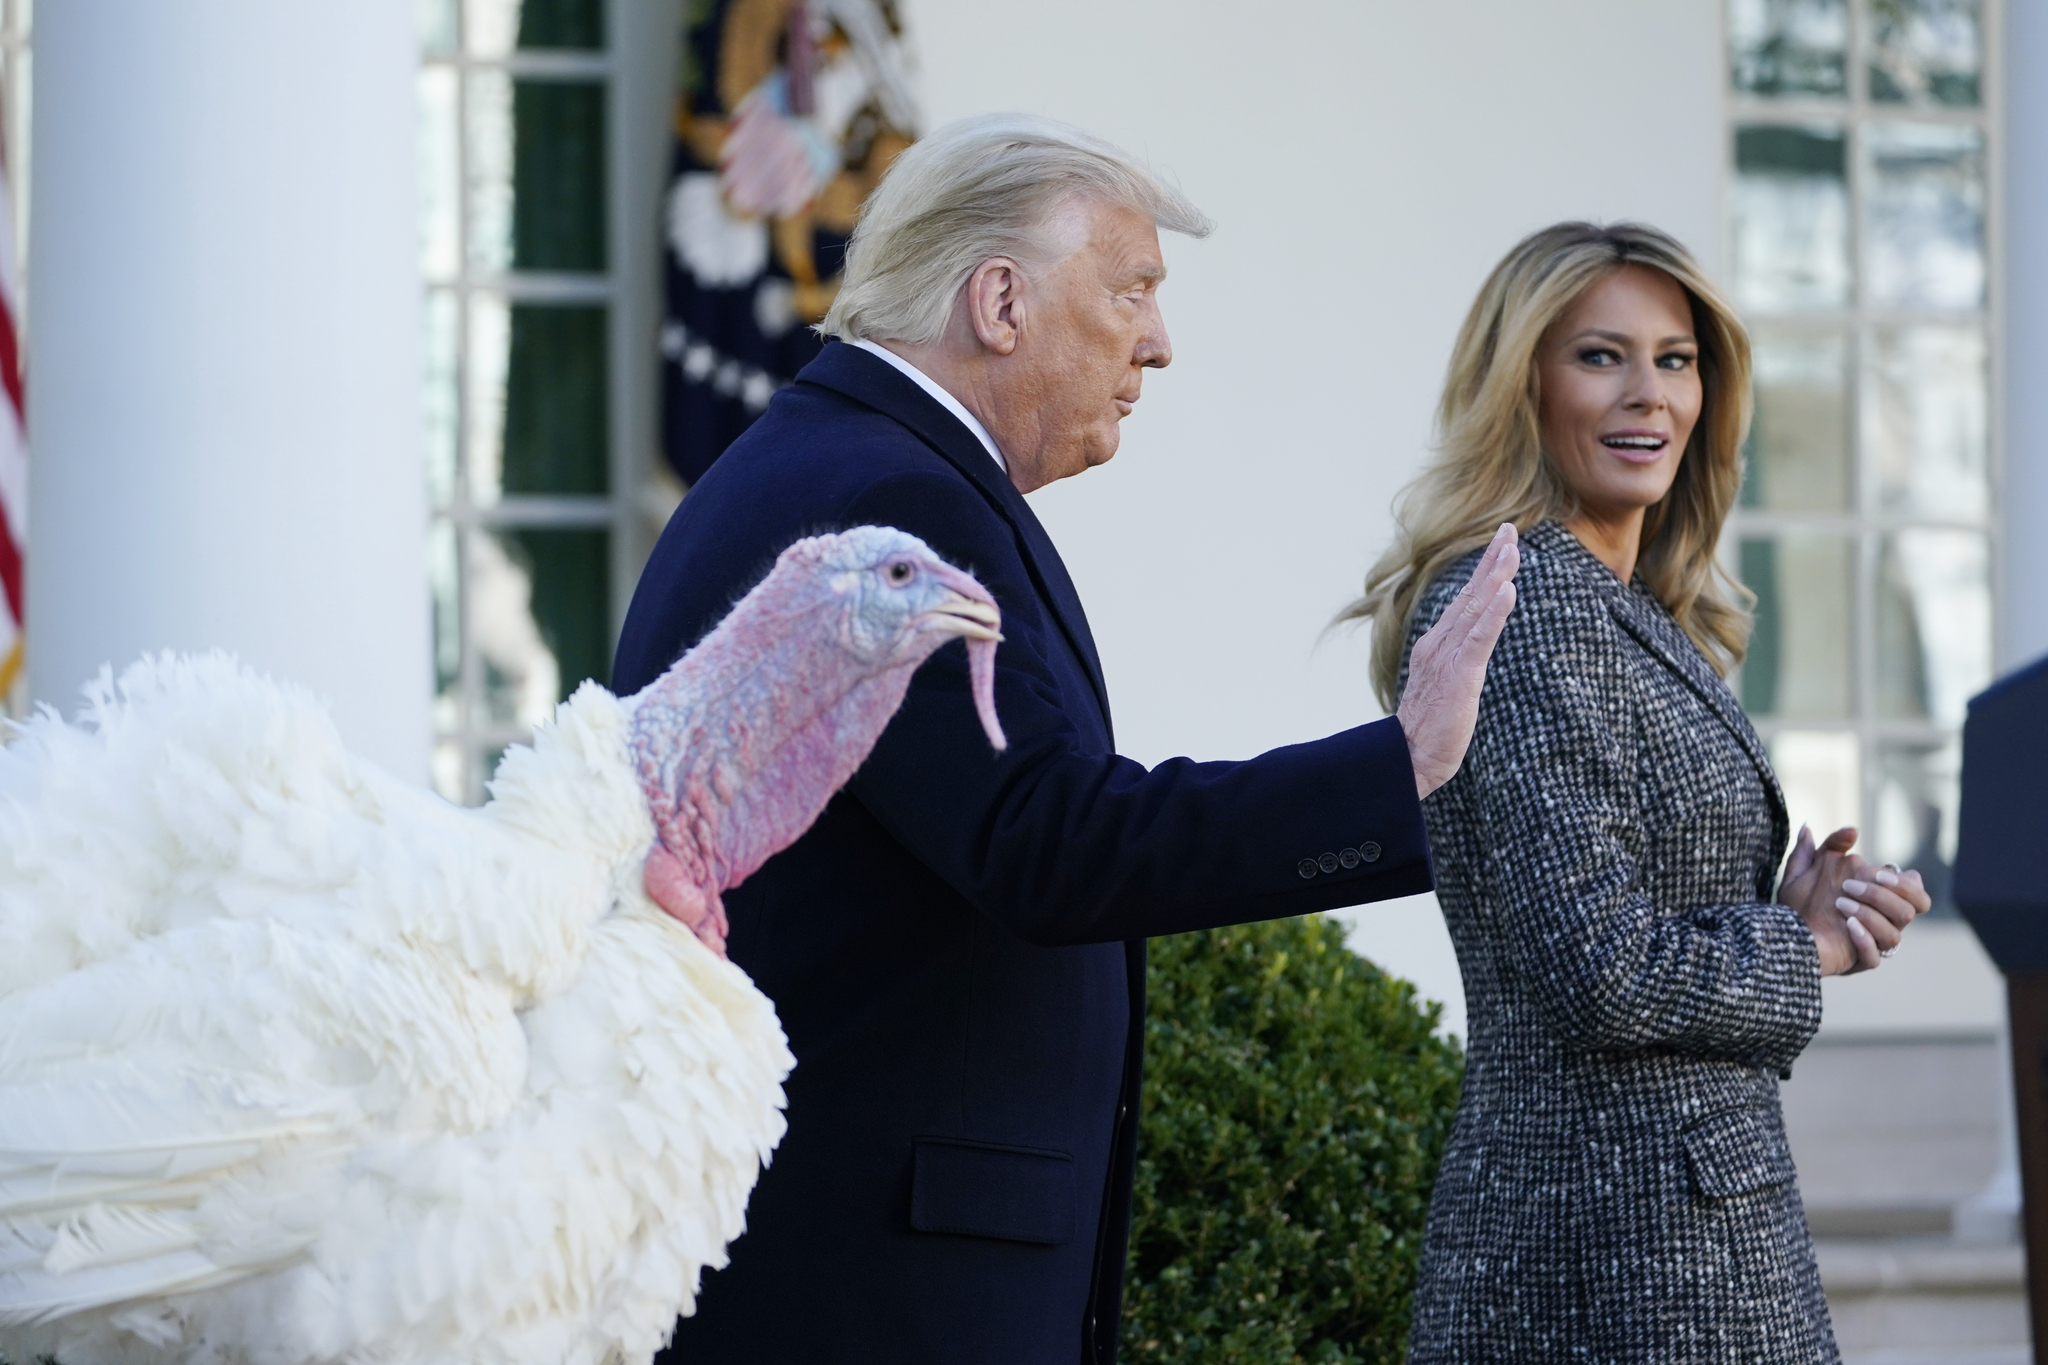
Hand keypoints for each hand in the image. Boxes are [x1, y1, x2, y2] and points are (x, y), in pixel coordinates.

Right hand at [1398, 523, 1519, 797]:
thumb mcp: (1445, 688)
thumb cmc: (1427, 730)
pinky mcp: (1458, 674)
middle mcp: (1439, 643)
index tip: (1502, 543)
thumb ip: (1455, 664)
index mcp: (1436, 645)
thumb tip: (1470, 653)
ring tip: (1512, 548)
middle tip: (1510, 529)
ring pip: (1476, 608)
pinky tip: (1507, 591)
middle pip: (1471, 594)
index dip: (1484, 571)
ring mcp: (1447, 657)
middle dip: (1492, 560)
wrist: (1407, 758)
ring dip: (1495, 575)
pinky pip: (1479, 638)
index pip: (1466, 601)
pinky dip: (1494, 612)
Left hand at [1778, 825, 1931, 974]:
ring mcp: (1872, 943)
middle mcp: (1882, 922)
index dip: (1905, 883)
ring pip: (1895, 934)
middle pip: (1912, 910)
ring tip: (1839, 904)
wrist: (1778, 932)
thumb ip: (1829, 847)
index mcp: (1879, 899)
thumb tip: (1852, 829)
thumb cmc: (1797, 902)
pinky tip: (1847, 926)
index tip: (1878, 871)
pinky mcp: (1858, 962)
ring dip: (1870, 914)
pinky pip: (1874, 958)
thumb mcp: (1808, 869)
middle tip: (1851, 885)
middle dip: (1887, 895)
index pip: (1914, 891)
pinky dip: (1864, 940)